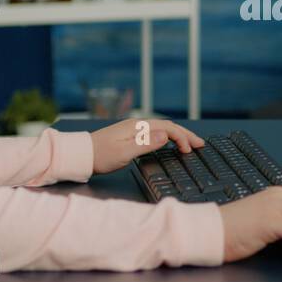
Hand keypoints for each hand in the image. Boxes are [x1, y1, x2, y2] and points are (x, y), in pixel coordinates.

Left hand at [90, 118, 205, 174]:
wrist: (80, 155)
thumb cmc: (100, 156)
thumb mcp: (124, 153)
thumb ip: (146, 144)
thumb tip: (166, 135)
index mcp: (138, 127)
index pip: (167, 128)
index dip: (182, 138)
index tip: (190, 150)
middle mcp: (137, 125)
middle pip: (167, 126)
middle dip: (185, 134)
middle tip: (201, 144)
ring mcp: (134, 130)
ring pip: (162, 129)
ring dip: (178, 135)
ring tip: (190, 144)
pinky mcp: (130, 136)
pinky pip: (155, 133)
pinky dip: (167, 137)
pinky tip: (169, 143)